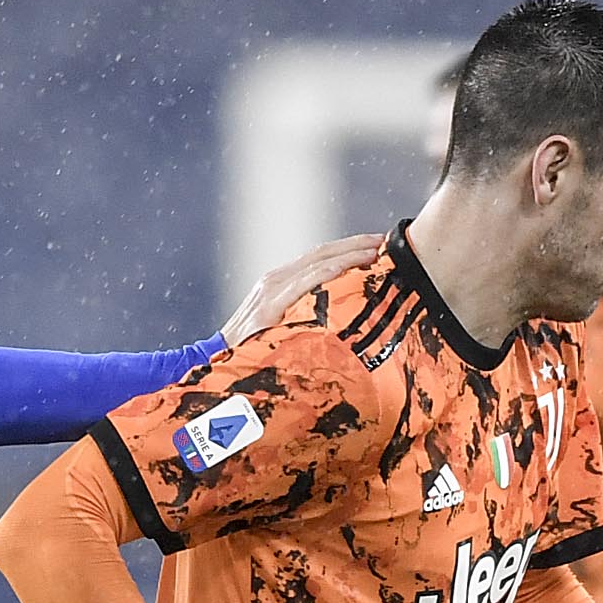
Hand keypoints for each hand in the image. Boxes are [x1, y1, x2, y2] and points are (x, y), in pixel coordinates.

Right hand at [221, 233, 385, 345]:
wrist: (215, 361)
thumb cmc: (254, 349)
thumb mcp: (284, 327)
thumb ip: (307, 316)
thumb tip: (343, 320)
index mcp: (281, 281)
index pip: (321, 256)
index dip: (350, 248)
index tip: (379, 245)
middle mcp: (276, 279)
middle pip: (323, 252)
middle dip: (356, 245)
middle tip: (386, 242)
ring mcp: (270, 290)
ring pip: (316, 262)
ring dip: (348, 254)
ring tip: (375, 251)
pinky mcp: (267, 306)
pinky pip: (302, 284)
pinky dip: (324, 273)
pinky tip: (344, 268)